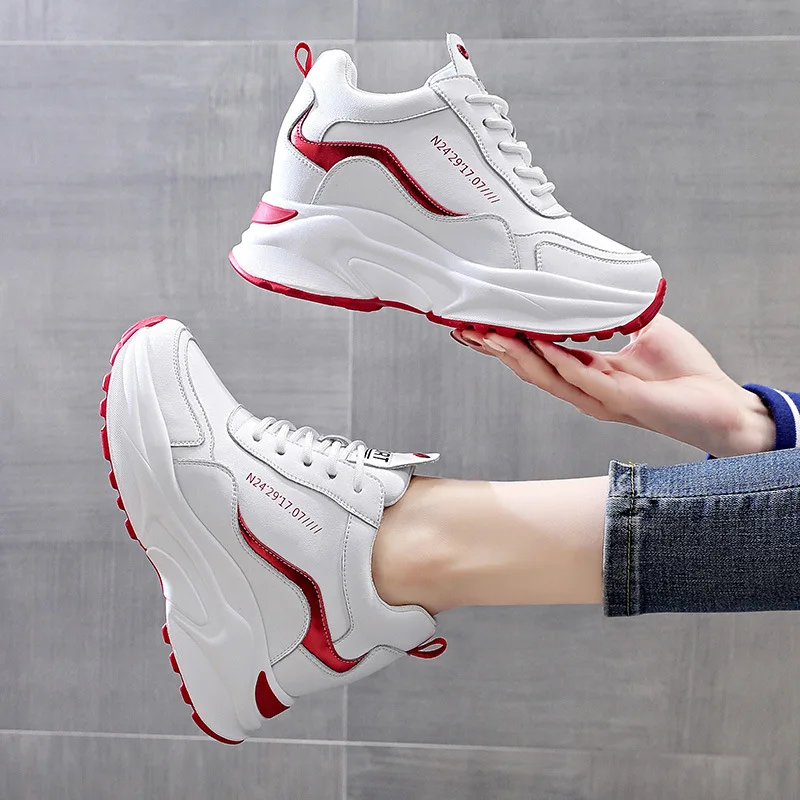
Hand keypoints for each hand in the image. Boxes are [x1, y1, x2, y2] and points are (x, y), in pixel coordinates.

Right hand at [454, 315, 774, 457]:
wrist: (721, 406)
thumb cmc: (685, 373)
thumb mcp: (644, 329)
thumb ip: (614, 314)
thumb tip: (592, 286)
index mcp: (588, 373)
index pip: (537, 357)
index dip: (506, 342)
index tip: (477, 324)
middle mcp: (585, 389)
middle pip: (529, 369)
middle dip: (496, 348)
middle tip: (466, 328)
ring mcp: (599, 397)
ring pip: (546, 376)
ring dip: (515, 355)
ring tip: (489, 333)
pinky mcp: (620, 399)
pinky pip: (581, 377)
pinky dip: (558, 359)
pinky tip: (537, 342)